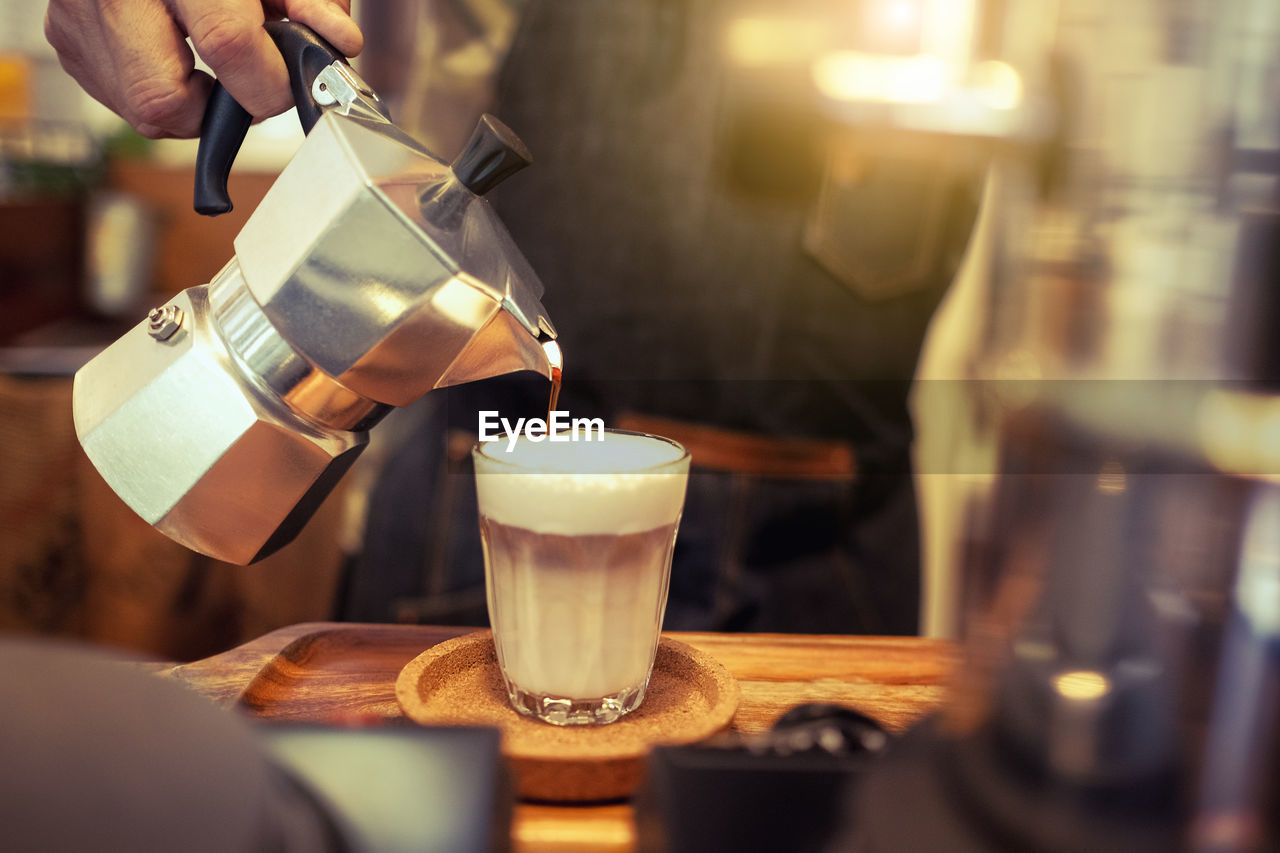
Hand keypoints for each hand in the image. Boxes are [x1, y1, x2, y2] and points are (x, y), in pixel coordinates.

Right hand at [45, 0, 362, 138]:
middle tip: (240, 80)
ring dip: (187, 100)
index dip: (269, 81)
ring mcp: (80, 12)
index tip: (285, 84)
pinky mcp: (65, 32)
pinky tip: (170, 49)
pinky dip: (154, 82)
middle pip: (165, 100)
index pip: (229, 45)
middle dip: (215, 109)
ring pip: (141, 108)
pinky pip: (116, 92)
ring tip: (206, 55)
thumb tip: (337, 42)